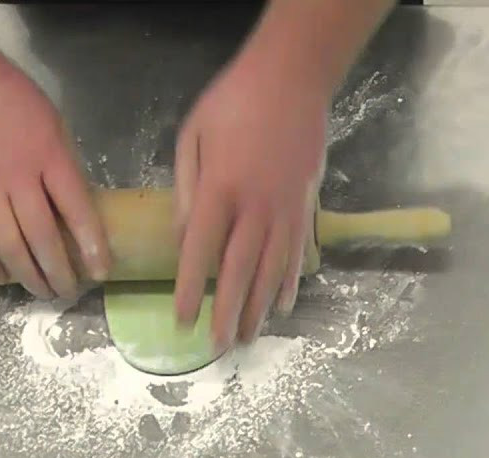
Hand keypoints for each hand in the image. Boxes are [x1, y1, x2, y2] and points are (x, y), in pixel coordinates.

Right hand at [0, 55, 109, 297]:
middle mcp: (18, 177)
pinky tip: (0, 278)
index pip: (77, 211)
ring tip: (43, 292)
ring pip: (8, 244)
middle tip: (70, 292)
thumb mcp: (56, 128)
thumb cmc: (17, 101)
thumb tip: (77, 213)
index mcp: (51, 158)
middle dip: (59, 272)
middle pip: (42, 237)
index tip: (101, 271)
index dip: (91, 246)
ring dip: (28, 276)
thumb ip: (65, 170)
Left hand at [172, 54, 326, 348]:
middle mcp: (254, 208)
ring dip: (258, 308)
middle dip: (227, 312)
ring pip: (271, 270)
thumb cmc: (233, 102)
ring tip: (248, 337)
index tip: (183, 321)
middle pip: (238, 271)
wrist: (292, 79)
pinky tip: (280, 306)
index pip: (200, 251)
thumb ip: (186, 188)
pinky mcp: (306, 207)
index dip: (190, 290)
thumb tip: (183, 237)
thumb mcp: (192, 136)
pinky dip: (288, 283)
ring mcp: (285, 211)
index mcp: (219, 189)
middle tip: (219, 346)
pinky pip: (297, 254)